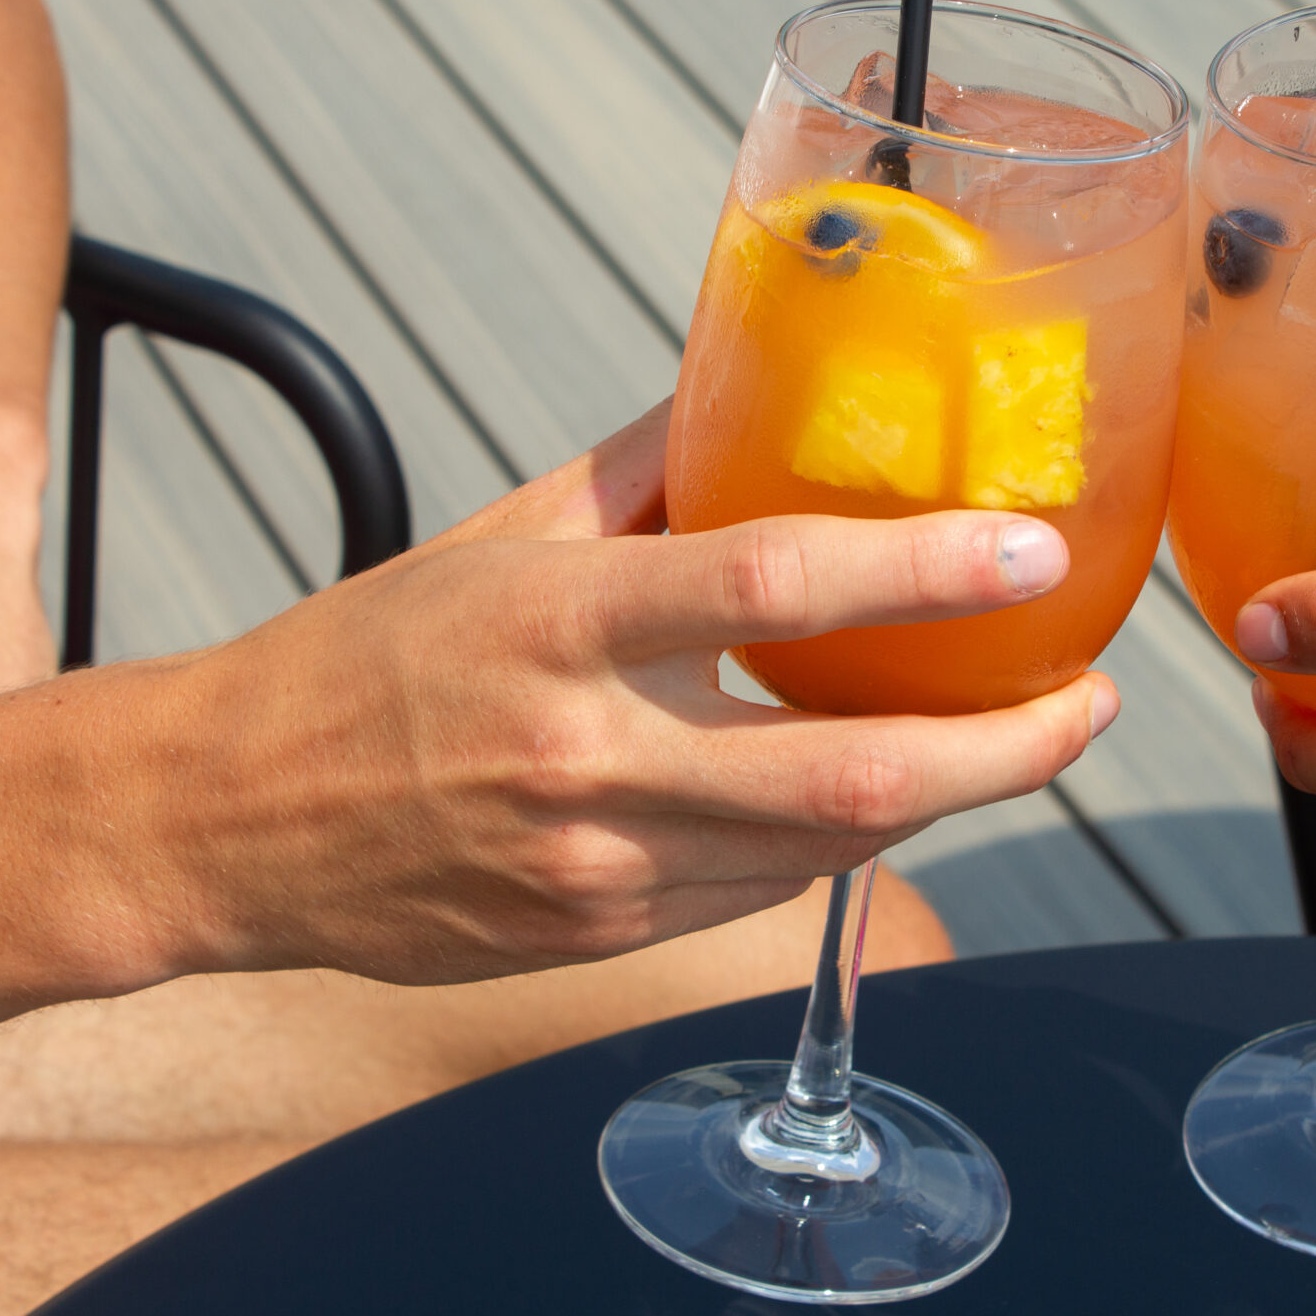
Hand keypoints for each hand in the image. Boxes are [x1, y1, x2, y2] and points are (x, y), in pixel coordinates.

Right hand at [129, 402, 1113, 985]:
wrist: (226, 824)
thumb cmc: (366, 659)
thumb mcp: (501, 530)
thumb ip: (650, 464)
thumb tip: (769, 380)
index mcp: (559, 621)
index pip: (778, 587)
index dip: (928, 571)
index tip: (1034, 551)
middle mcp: (587, 757)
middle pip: (851, 772)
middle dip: (1008, 747)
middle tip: (1089, 699)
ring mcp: (599, 867)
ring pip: (831, 847)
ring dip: (952, 794)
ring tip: (1025, 734)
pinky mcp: (603, 935)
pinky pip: (769, 890)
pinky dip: (852, 836)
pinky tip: (899, 786)